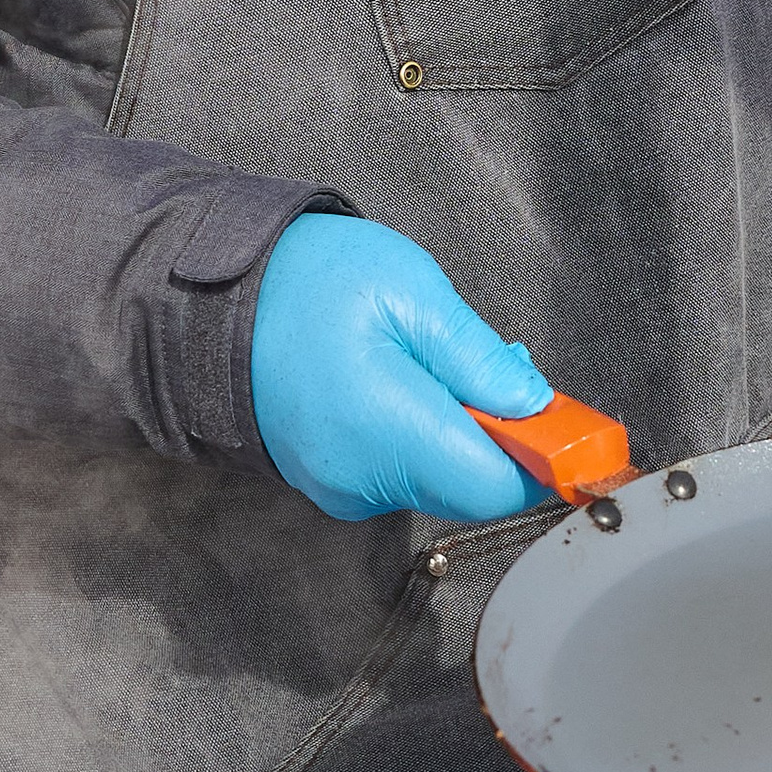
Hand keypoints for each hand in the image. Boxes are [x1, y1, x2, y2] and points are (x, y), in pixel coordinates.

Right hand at [250, 216, 550, 522]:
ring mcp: (341, 487)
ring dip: (458, 431)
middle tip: (495, 365)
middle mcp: (364, 480)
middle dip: (502, 435)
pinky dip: (419, 436)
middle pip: (471, 486)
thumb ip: (478, 359)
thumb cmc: (303, 283)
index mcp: (389, 433)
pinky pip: (398, 472)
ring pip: (437, 478)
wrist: (208, 298)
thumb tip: (535, 406)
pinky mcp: (329, 481)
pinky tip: (402, 382)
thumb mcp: (410, 293)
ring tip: (433, 360)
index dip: (543, 457)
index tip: (563, 422)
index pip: (499, 487)